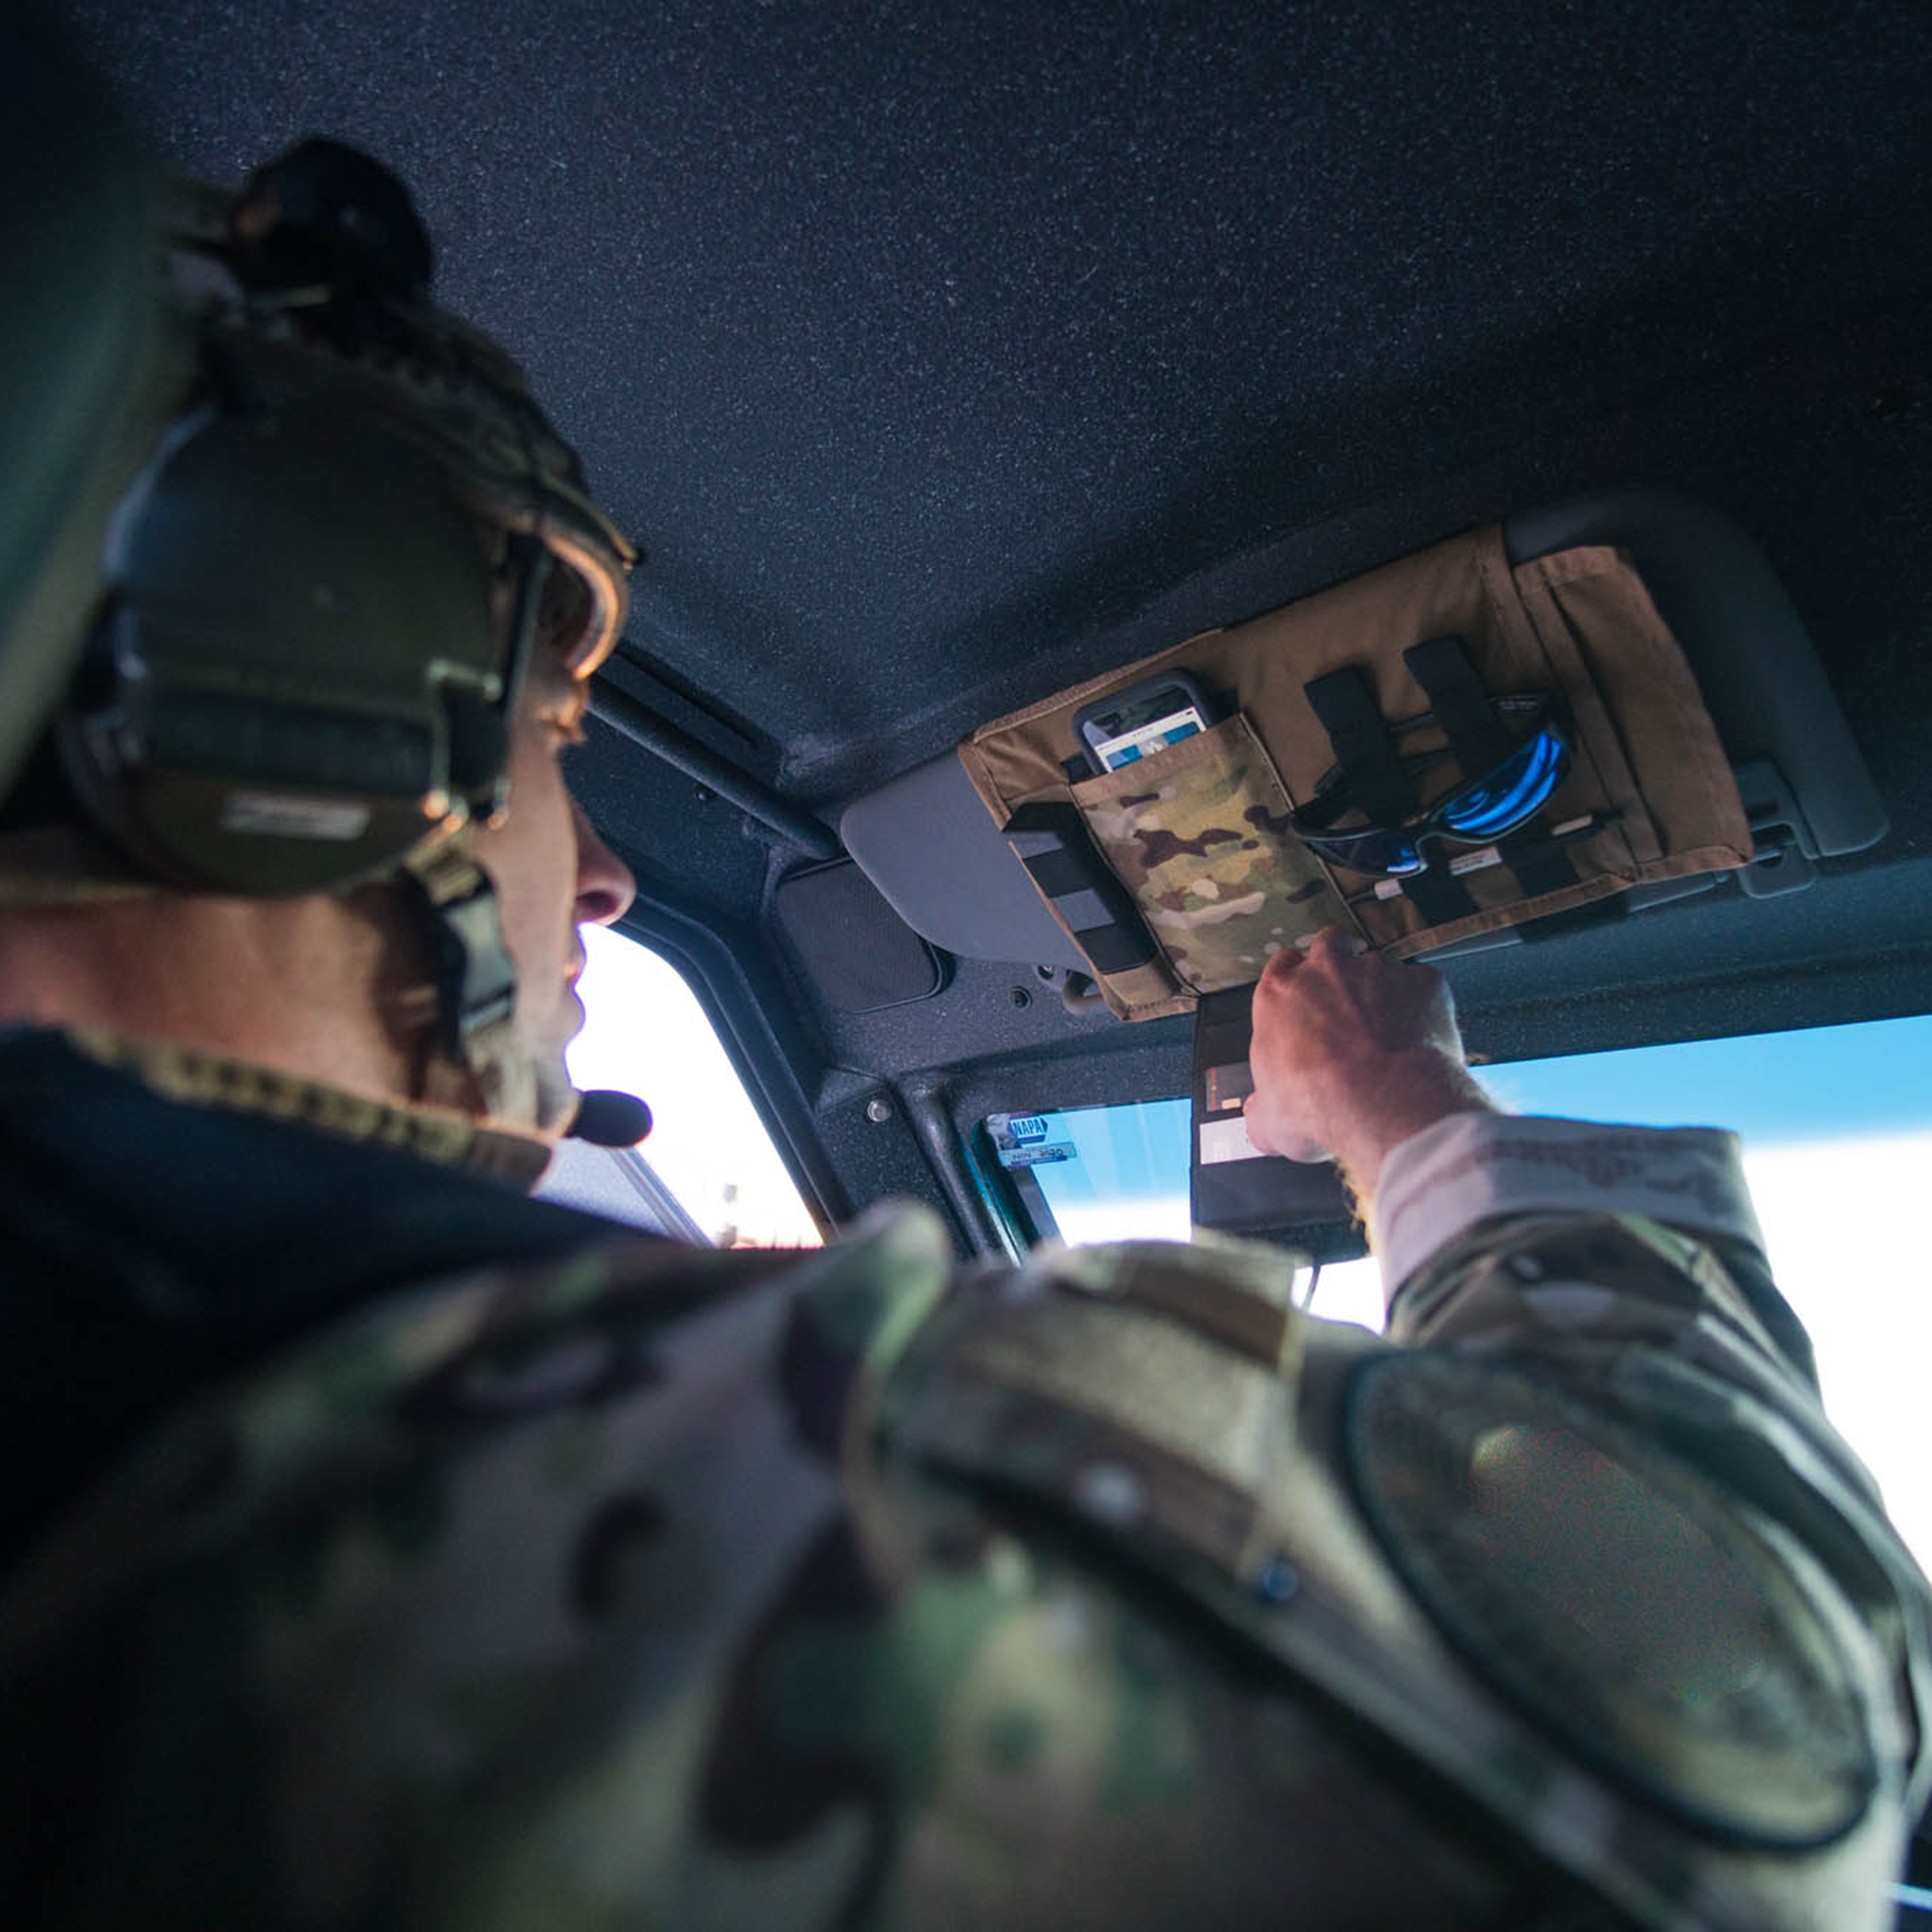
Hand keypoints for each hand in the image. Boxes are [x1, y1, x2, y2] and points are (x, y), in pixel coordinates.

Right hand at [1241, 927, 1493, 1198]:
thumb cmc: (1324, 1105)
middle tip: (1346, 1001)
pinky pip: (1423, 986)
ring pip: (1380, 965)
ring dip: (1382, 989)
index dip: (1295, 982)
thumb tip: (1259, 1119)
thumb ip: (1262, 1110)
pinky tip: (1420, 1037)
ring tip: (1388, 1028)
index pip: (1281, 967)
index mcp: (1280, 995)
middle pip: (1329, 945)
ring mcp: (1378, 971)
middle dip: (1338, 965)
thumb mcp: (1272, 1121)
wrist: (1386, 1104)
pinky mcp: (1422, 982)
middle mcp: (1326, 972)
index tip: (1303, 1003)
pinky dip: (1422, 1006)